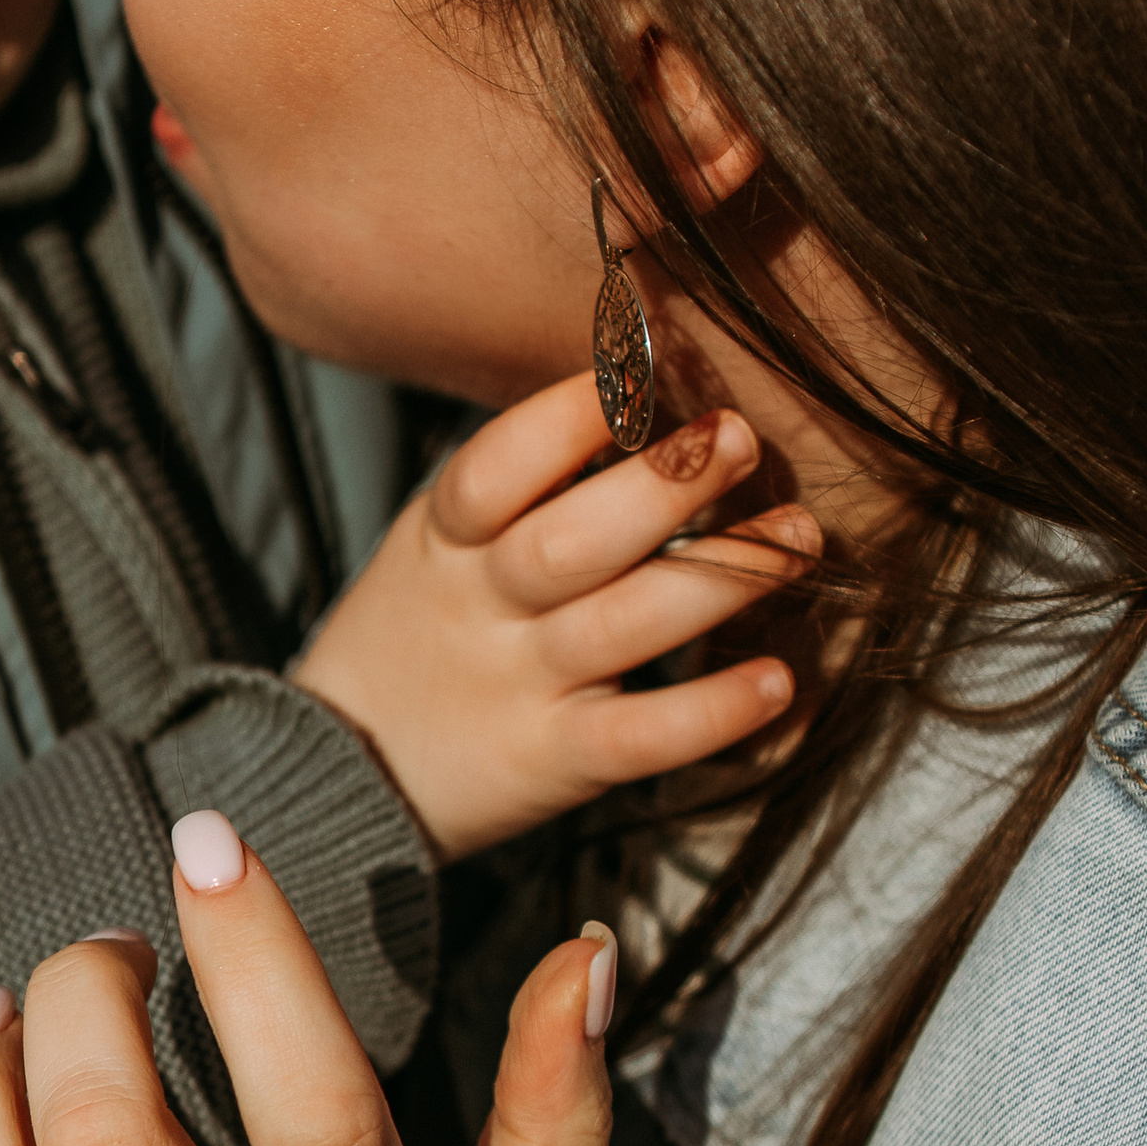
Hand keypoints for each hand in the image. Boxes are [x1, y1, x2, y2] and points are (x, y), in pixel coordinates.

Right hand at [288, 371, 817, 856]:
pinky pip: (639, 738)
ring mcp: (520, 687)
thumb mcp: (436, 545)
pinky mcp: (556, 762)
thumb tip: (644, 390)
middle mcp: (481, 609)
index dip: (565, 418)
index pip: (493, 470)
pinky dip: (709, 711)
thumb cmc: (420, 635)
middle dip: (661, 487)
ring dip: (719, 577)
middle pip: (567, 543)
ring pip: (621, 626)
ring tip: (799, 535)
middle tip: (738, 437)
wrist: (347, 776)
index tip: (638, 369)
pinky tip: (776, 679)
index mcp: (445, 540)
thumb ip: (522, 487)